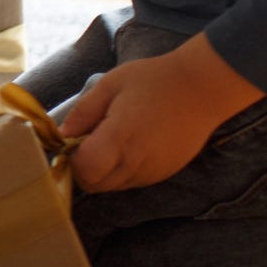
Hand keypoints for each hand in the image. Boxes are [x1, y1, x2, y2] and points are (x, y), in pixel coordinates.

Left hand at [60, 33, 263, 192]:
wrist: (203, 88)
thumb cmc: (155, 80)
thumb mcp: (111, 84)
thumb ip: (84, 111)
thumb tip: (63, 134)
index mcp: (120, 138)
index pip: (84, 171)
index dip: (72, 158)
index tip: (74, 139)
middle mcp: (136, 162)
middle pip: (95, 184)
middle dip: (84, 167)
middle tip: (90, 138)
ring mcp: (153, 171)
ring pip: (113, 185)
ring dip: (104, 170)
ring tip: (113, 137)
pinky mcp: (165, 173)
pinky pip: (133, 181)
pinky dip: (123, 170)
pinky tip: (131, 143)